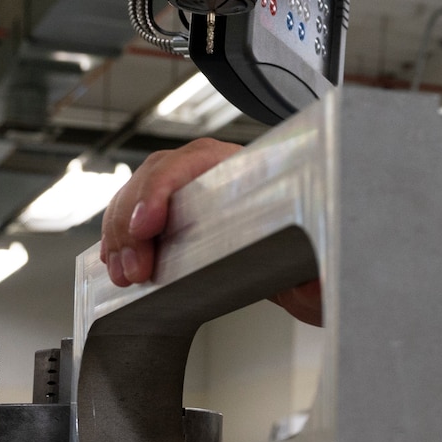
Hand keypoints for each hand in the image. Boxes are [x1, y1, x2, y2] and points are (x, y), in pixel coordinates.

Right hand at [98, 138, 324, 325]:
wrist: (320, 280)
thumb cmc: (319, 267)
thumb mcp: (323, 275)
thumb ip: (322, 277)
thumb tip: (318, 281)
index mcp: (257, 174)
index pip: (195, 161)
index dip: (162, 188)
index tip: (146, 225)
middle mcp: (224, 177)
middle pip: (159, 176)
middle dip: (133, 221)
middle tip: (134, 269)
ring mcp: (201, 196)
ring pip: (142, 196)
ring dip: (123, 235)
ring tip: (126, 274)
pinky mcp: (185, 221)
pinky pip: (141, 217)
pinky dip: (123, 239)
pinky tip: (118, 262)